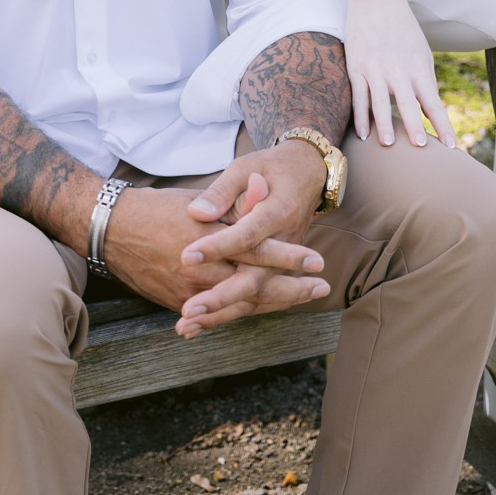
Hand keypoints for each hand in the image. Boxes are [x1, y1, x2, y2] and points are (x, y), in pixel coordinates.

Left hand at [175, 144, 331, 337]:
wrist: (308, 174)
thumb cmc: (272, 167)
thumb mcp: (247, 167)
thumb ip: (223, 191)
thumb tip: (197, 213)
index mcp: (279, 211)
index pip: (247, 235)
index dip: (218, 247)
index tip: (187, 256)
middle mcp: (285, 242)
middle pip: (254, 278)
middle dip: (220, 297)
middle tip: (188, 310)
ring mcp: (285, 262)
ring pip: (255, 296)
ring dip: (221, 314)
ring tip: (187, 327)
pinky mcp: (278, 271)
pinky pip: (256, 298)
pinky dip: (230, 313)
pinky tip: (201, 326)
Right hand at [343, 0, 455, 148]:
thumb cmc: (403, 29)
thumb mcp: (422, 53)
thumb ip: (426, 81)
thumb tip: (430, 111)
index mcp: (418, 68)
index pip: (434, 103)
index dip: (443, 125)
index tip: (451, 146)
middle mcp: (398, 70)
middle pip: (408, 104)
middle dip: (415, 126)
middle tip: (421, 148)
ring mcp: (376, 69)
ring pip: (380, 102)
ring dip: (384, 124)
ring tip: (388, 144)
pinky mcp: (356, 67)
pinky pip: (358, 96)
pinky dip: (360, 116)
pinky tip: (362, 134)